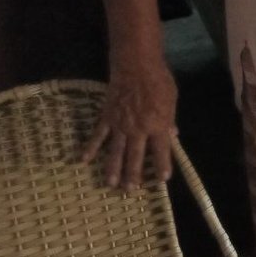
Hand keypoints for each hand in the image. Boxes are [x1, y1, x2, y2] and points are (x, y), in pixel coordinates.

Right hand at [82, 53, 177, 189]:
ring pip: (115, 152)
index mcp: (158, 125)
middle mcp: (138, 129)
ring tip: (110, 184)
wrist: (136, 66)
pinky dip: (90, 148)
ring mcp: (120, 125)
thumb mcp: (172, 100)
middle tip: (130, 191)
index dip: (163, 165)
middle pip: (136, 157)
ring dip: (112, 169)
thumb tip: (173, 136)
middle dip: (133, 175)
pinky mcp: (107, 117)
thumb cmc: (159, 81)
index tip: (162, 180)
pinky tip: (83, 160)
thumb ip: (170, 120)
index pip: (161, 151)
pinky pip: (98, 136)